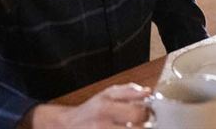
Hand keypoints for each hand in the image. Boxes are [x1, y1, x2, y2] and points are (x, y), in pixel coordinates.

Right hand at [27, 83, 149, 127]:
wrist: (67, 126)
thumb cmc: (90, 110)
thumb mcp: (107, 94)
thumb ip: (129, 91)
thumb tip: (148, 92)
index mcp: (106, 109)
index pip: (138, 113)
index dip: (148, 113)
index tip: (148, 113)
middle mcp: (102, 126)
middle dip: (145, 126)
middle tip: (142, 123)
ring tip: (133, 127)